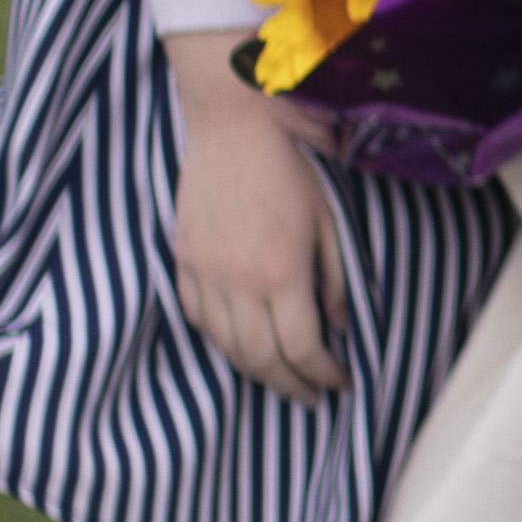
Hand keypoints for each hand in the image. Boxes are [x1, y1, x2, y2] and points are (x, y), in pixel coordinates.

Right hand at [162, 50, 342, 399]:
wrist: (233, 125)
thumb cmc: (290, 169)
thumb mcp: (329, 223)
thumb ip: (333, 280)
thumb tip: (336, 328)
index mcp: (282, 273)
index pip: (302, 348)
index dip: (323, 374)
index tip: (338, 380)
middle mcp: (239, 282)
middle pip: (261, 360)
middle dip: (289, 385)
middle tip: (310, 395)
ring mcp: (205, 273)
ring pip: (225, 346)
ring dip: (254, 371)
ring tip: (278, 378)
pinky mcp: (183, 259)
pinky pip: (197, 317)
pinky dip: (218, 339)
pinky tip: (239, 343)